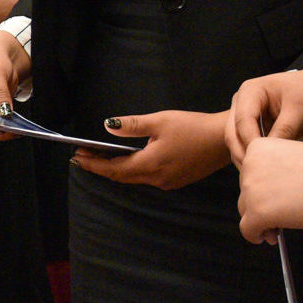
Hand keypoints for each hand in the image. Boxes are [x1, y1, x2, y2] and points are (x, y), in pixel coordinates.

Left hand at [74, 110, 231, 189]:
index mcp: (150, 164)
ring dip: (117, 168)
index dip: (94, 164)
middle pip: (122, 176)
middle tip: (83, 156)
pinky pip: (147, 177)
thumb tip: (108, 126)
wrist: (225, 139)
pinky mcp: (176, 180)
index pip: (114, 169)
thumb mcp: (160, 121)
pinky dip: (133, 169)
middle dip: (101, 166)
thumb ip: (132, 125)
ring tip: (100, 157)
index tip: (77, 157)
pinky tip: (128, 159)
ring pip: (134, 178)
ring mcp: (167, 182)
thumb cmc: (193, 127)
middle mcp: (157, 178)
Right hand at [227, 58, 302, 164]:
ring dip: (247, 156)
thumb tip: (269, 156)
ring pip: (238, 140)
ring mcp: (249, 114)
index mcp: (251, 91)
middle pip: (233, 132)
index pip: (242, 121)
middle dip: (243, 153)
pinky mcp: (258, 126)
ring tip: (261, 175)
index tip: (262, 161)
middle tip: (256, 174)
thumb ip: (283, 131)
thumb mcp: (299, 111)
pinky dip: (256, 155)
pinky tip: (266, 168)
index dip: (250, 142)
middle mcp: (244, 102)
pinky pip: (250, 143)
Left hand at [237, 138, 302, 243]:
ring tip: (279, 227)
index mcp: (257, 148)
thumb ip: (272, 173)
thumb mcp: (292, 161)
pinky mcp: (258, 211)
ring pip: (246, 211)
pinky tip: (268, 237)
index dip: (262, 189)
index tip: (276, 197)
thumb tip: (260, 198)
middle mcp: (249, 165)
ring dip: (260, 221)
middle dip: (261, 206)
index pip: (249, 173)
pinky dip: (255, 236)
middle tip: (281, 215)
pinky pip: (247, 230)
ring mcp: (251, 189)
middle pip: (246, 193)